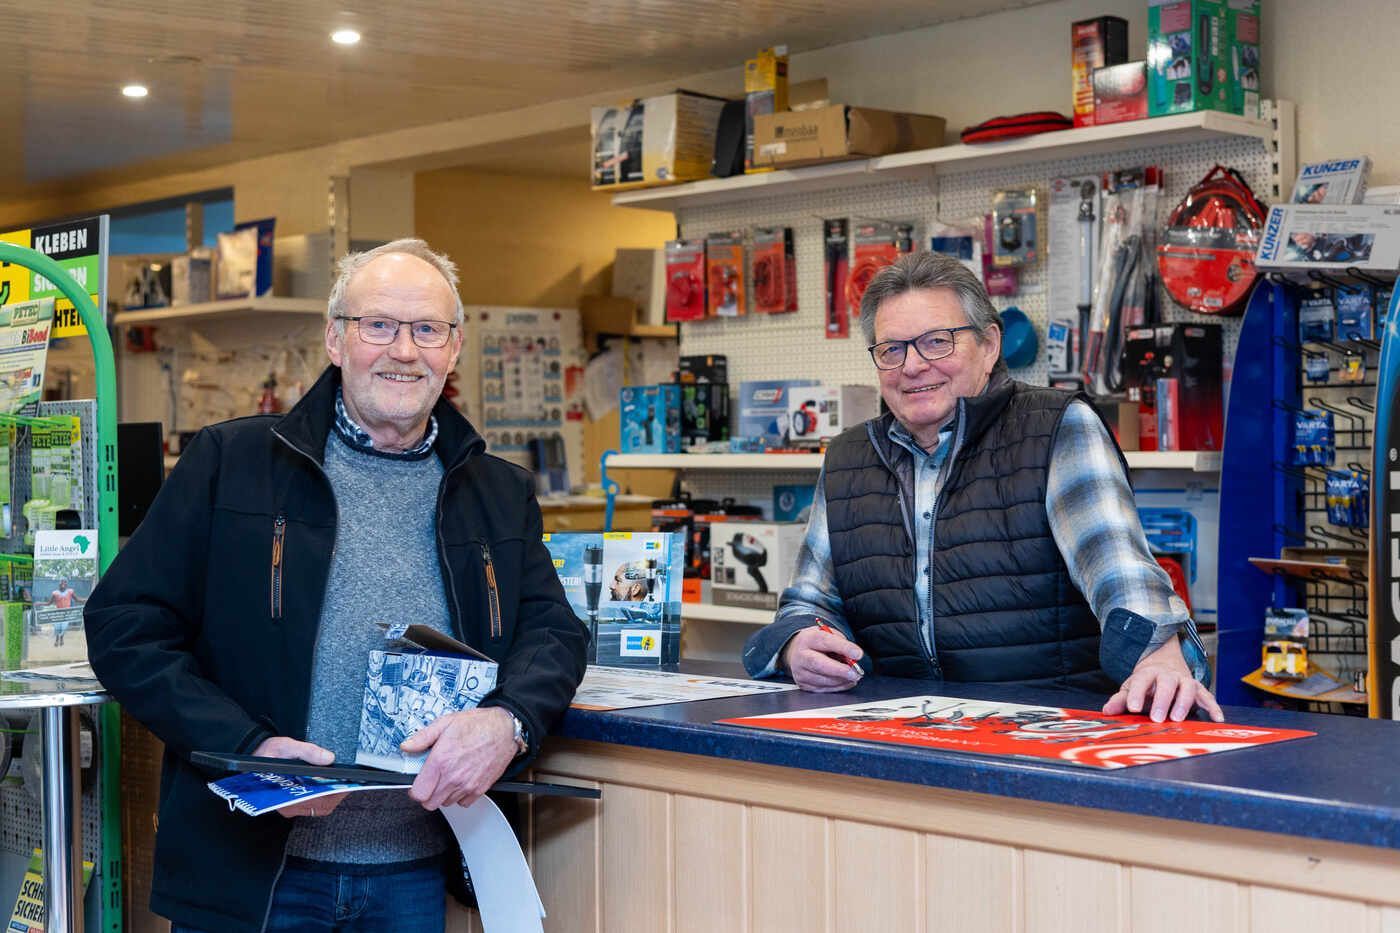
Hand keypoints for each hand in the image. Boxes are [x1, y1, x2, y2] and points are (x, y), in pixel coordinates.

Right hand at [250, 736, 348, 818]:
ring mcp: (289, 806)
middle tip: (350, 782)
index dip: (335, 794)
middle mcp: (286, 804)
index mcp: (284, 793)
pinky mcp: (291, 803)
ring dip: (332, 796)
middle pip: (321, 807)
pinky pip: (312, 805)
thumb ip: (307, 751)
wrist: (252, 755)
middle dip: (338, 795)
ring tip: (342, 782)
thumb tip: (328, 758)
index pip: (317, 800)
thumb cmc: (266, 753)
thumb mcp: (286, 746)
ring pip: (318, 807)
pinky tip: (330, 784)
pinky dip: (324, 796)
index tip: (348, 784)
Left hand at [400, 707, 516, 810]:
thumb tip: (407, 746)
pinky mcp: (480, 789)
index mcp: (441, 761)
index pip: (418, 793)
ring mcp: (468, 785)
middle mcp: (454, 777)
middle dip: (427, 793)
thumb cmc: (479, 725)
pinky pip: (463, 803)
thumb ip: (423, 737)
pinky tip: (461, 780)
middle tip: (432, 779)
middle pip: (430, 803)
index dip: (415, 789)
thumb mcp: (446, 723)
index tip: (417, 782)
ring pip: (446, 803)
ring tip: (449, 776)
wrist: (505, 729)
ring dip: (444, 794)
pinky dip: (460, 796)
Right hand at [781, 624, 863, 692]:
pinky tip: (845, 682)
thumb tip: (853, 657)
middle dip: (839, 670)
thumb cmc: (816, 643)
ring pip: (821, 679)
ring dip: (841, 680)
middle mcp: (801, 656)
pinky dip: (837, 687)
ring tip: (853, 677)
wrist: (796, 652)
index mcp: (808, 639)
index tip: (857, 654)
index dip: (842, 648)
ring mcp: (800, 672)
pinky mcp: (803, 684)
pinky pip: (822, 689)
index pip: (825, 641)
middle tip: (854, 673)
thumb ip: (840, 642)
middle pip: (818, 664)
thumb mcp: (828, 634)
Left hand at [1103, 636, 1223, 722]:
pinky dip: (1213, 706)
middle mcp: (1168, 675)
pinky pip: (1208, 697)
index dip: (1137, 694)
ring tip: (1178, 719)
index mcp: (1148, 673)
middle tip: (1157, 718)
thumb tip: (1107, 711)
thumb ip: (1120, 700)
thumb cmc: (1147, 683)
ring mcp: (1185, 681)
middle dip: (1162, 700)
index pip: (1141, 681)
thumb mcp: (1131, 688)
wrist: (1165, 665)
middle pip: (1166, 683)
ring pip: (1188, 688)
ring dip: (1183, 703)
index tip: (1133, 708)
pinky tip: (1217, 718)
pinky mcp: (1199, 689)